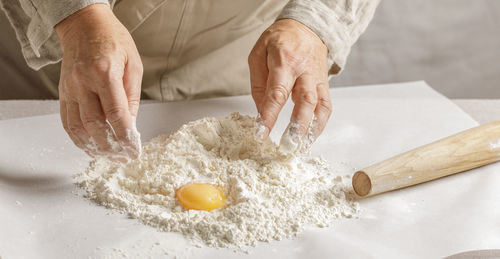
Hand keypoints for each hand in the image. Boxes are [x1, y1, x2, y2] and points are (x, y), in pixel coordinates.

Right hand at [55, 4, 142, 160]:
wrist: (84, 25)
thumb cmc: (113, 41)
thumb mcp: (133, 65)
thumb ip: (132, 96)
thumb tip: (131, 124)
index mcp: (105, 73)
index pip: (116, 114)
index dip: (125, 136)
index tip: (134, 149)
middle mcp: (84, 82)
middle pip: (95, 125)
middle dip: (111, 146)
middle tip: (123, 158)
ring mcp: (70, 88)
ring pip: (78, 127)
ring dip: (94, 147)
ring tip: (109, 157)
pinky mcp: (63, 92)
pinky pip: (67, 121)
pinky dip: (78, 138)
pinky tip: (90, 147)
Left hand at [248, 19, 331, 149]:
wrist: (307, 26)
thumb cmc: (279, 40)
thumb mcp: (258, 53)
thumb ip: (258, 82)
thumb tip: (260, 111)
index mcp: (284, 61)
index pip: (277, 92)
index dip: (269, 115)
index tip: (261, 133)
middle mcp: (304, 71)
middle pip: (304, 101)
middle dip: (296, 126)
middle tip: (286, 145)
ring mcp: (317, 78)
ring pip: (320, 105)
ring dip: (311, 129)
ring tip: (300, 147)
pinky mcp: (325, 84)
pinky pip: (326, 106)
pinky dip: (320, 124)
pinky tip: (310, 138)